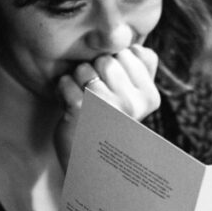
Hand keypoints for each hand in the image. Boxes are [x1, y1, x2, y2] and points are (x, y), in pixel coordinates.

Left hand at [54, 44, 161, 167]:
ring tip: (82, 99)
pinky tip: (69, 104)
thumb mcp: (134, 100)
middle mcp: (132, 103)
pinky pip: (66, 82)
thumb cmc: (109, 125)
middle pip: (105, 59)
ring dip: (76, 80)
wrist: (89, 165)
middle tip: (93, 92)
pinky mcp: (81, 113)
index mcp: (149, 97)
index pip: (128, 53)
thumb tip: (137, 46)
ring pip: (84, 69)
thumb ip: (142, 71)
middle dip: (94, 70)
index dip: (113, 64)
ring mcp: (107, 108)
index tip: (111, 85)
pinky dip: (62, 90)